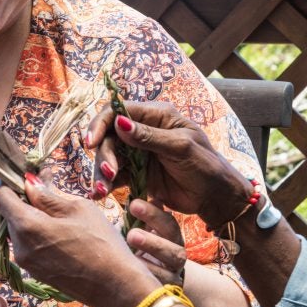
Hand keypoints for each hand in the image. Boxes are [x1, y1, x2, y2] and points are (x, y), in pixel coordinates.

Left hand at [0, 176, 160, 306]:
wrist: (116, 287)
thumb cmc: (101, 243)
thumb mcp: (77, 208)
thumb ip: (47, 195)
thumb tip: (29, 182)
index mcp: (26, 226)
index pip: (0, 197)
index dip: (8, 181)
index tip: (25, 173)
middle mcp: (19, 246)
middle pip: (8, 213)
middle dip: (22, 197)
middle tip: (46, 185)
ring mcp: (26, 262)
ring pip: (18, 229)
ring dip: (30, 214)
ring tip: (57, 207)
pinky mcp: (36, 272)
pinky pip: (27, 244)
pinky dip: (37, 231)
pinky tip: (60, 228)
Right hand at [87, 101, 253, 226]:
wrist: (215, 196)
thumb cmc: (205, 165)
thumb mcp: (180, 147)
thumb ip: (149, 136)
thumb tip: (119, 122)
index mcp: (156, 115)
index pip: (119, 110)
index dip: (101, 124)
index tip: (91, 142)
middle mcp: (143, 131)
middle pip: (109, 136)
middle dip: (104, 154)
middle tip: (109, 173)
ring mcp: (138, 153)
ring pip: (109, 157)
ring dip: (101, 172)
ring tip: (101, 190)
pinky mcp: (136, 173)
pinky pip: (115, 176)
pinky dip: (105, 184)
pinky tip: (100, 194)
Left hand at [127, 198, 185, 286]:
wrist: (162, 279)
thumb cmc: (146, 247)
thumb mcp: (146, 230)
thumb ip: (144, 217)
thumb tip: (140, 198)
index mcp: (172, 237)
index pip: (169, 224)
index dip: (153, 215)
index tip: (133, 205)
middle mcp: (177, 257)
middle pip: (172, 251)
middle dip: (152, 243)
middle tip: (131, 235)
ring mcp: (173, 279)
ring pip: (166, 275)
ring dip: (147, 267)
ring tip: (129, 259)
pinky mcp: (165, 296)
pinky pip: (156, 293)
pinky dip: (143, 285)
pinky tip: (129, 278)